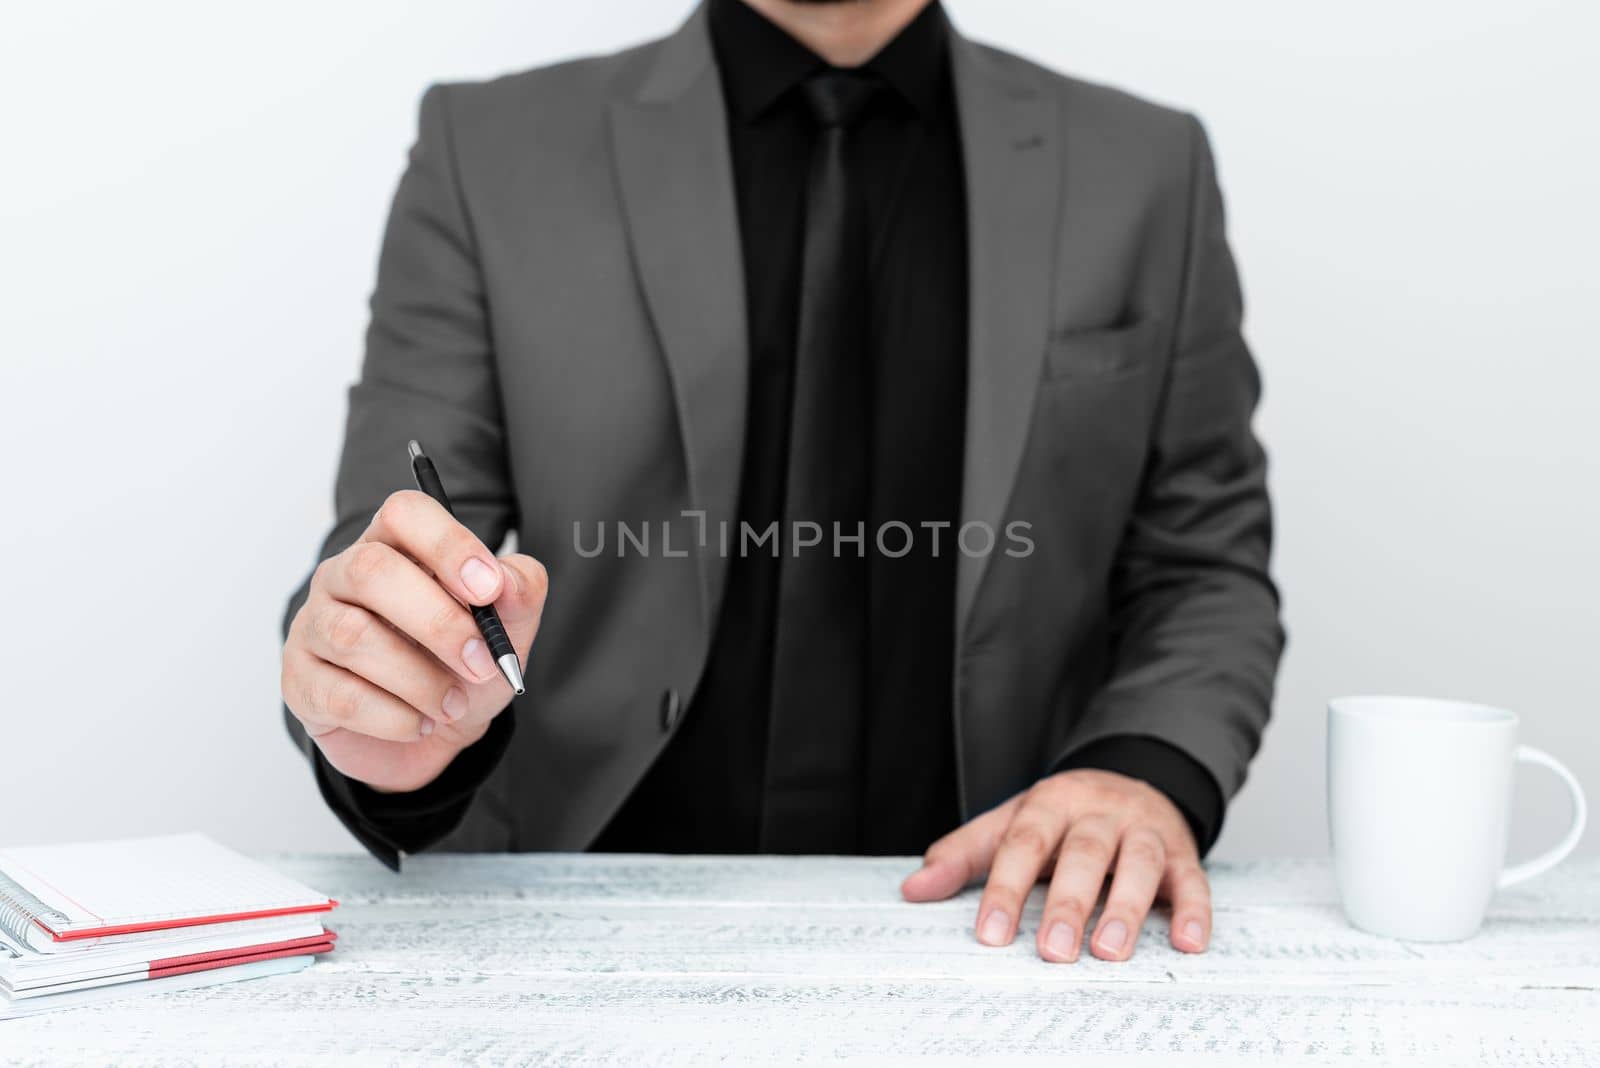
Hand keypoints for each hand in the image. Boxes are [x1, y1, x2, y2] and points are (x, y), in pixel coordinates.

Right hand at [282, 490, 547, 793]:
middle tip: (483, 663)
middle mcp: (343, 576)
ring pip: (353, 637)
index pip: (405, 513)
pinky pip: (340, 695)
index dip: (447, 544)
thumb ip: (518, 592)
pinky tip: (419, 723)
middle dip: (438, 622)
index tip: (489, 589)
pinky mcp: (301, 682)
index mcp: (395, 545)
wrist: (435, 734)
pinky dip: (394, 717)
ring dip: (420, 680)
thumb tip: (506, 582)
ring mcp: (314, 626)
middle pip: (371, 571)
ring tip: (453, 705)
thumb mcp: (508, 627)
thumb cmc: (463, 663)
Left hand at [901, 769, 1209, 961]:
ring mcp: (1145, 829)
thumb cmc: (1062, 816)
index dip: (1006, 888)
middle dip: (1068, 904)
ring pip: (1140, 864)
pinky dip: (1195, 911)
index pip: (1024, 842)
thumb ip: (963, 854)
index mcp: (1051, 802)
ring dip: (1127, 908)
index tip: (990, 934)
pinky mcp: (1183, 852)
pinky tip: (1189, 943)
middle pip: (1085, 853)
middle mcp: (1101, 811)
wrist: (1133, 777)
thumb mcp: (1010, 822)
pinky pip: (1194, 879)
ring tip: (1109, 952)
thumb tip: (913, 889)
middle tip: (1052, 952)